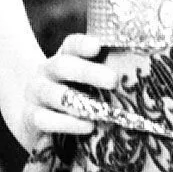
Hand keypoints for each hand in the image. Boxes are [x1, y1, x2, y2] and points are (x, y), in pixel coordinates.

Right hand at [12, 33, 119, 150]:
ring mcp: (36, 95)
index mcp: (63, 58)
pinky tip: (88, 127)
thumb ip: (105, 76)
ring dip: (79, 103)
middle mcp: (46, 72)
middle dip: (88, 73)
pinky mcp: (30, 118)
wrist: (33, 116)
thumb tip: (142, 75)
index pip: (70, 44)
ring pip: (55, 95)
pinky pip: (45, 120)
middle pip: (63, 66)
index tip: (98, 46)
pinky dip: (67, 124)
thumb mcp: (84, 82)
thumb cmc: (72, 96)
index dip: (82, 44)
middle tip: (113, 80)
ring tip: (102, 111)